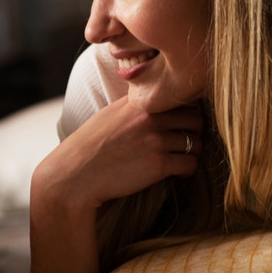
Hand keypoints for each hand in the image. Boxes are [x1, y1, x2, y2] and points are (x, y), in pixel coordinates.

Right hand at [35, 99, 202, 211]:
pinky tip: (177, 173)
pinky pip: (190, 164)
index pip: (178, 98)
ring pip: (196, 142)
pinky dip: (188, 170)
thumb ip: (133, 106)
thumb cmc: (88, 147)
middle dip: (194, 131)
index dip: (184, 111)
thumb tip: (150, 101)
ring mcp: (156, 140)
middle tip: (185, 142)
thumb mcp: (109, 114)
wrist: (75, 175)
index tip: (180, 123)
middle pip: (195, 118)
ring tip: (180, 159)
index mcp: (138, 102)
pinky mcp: (159, 164)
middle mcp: (150, 117)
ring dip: (192, 152)